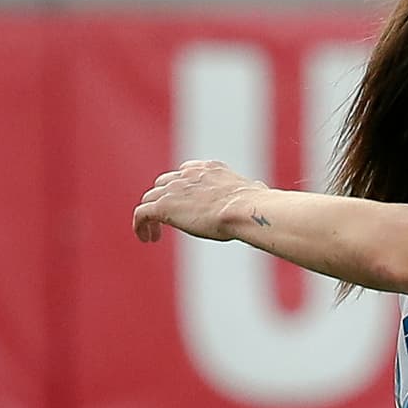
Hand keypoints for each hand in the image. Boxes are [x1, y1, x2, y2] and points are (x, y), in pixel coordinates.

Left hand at [133, 161, 265, 243]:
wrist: (244, 210)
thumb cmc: (256, 206)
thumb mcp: (256, 193)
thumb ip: (254, 192)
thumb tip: (267, 195)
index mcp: (209, 169)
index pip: (185, 172)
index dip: (182, 187)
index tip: (186, 203)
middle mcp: (188, 175)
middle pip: (164, 183)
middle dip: (164, 199)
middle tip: (169, 220)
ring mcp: (173, 189)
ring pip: (150, 198)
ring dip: (150, 215)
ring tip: (154, 235)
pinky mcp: (163, 206)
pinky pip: (141, 214)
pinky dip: (140, 225)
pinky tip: (146, 238)